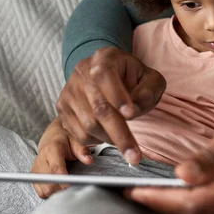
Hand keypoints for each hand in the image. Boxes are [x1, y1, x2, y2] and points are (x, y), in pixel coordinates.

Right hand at [31, 118, 92, 197]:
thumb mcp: (75, 142)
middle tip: (73, 187)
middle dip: (61, 188)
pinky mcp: (34, 178)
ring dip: (57, 192)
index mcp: (51, 150)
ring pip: (44, 190)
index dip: (63, 179)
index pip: (56, 168)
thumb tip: (89, 160)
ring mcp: (35, 171)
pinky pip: (41, 192)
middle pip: (49, 182)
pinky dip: (51, 194)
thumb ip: (82, 151)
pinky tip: (59, 188)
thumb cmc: (64, 142)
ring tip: (67, 187)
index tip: (70, 186)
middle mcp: (40, 161)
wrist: (51, 140)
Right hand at [56, 47, 165, 164]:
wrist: (110, 75)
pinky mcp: (63, 108)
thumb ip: (149, 90)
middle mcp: (82, 72)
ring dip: (110, 138)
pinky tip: (108, 134)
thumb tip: (136, 108)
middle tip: (134, 155)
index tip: (132, 114)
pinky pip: (79, 133)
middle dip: (119, 134)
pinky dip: (97, 141)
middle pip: (98, 107)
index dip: (118, 97)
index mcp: (104, 58)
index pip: (105, 76)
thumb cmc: (132, 78)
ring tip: (125, 140)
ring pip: (88, 124)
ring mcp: (69, 91)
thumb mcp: (150, 78)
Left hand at [126, 97, 213, 213]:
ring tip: (148, 191)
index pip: (196, 201)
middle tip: (132, 190)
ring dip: (176, 207)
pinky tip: (177, 193)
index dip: (162, 198)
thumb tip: (181, 175)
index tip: (133, 190)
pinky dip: (194, 207)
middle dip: (162, 204)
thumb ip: (212, 154)